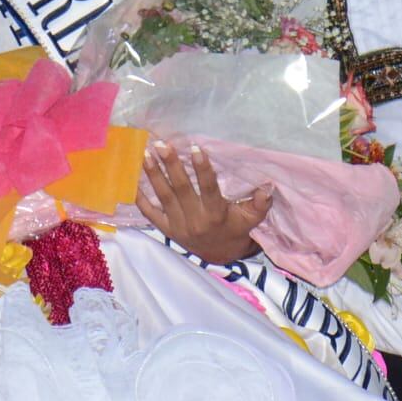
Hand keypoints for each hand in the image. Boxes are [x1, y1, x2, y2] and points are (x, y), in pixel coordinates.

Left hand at [138, 141, 271, 266]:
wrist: (219, 256)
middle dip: (170, 165)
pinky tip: (133, 180)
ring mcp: (178, 225)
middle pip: (181, 190)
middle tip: (161, 144)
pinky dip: (141, 198)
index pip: (208, 188)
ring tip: (145, 154)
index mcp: (216, 214)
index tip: (195, 148)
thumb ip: (260, 204)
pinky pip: (150, 213)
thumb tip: (268, 187)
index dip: (202, 169)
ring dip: (153, 175)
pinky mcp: (166, 229)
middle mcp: (195, 219)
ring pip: (164, 198)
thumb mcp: (251, 219)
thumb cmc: (235, 230)